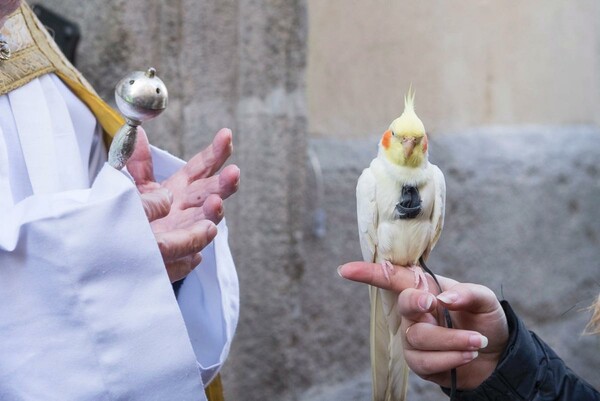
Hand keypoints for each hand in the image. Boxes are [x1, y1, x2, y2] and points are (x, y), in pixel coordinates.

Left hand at [128, 127, 239, 281]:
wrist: (126, 250)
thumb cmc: (137, 215)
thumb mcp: (136, 186)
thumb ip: (138, 163)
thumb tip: (137, 132)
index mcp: (182, 188)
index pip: (202, 168)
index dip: (215, 152)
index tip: (226, 135)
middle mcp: (190, 210)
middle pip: (211, 194)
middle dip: (224, 184)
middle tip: (234, 173)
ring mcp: (186, 235)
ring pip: (204, 226)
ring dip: (212, 215)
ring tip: (216, 204)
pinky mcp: (178, 261)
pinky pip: (185, 260)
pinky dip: (188, 256)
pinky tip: (194, 254)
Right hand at [338, 261, 508, 389]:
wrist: (496, 356)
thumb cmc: (484, 320)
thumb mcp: (485, 299)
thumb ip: (468, 293)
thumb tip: (445, 300)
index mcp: (424, 289)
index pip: (392, 278)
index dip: (368, 273)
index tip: (345, 270)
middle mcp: (414, 313)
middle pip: (403, 305)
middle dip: (415, 304)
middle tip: (433, 304)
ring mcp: (413, 338)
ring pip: (418, 338)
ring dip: (451, 340)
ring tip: (476, 341)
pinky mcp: (419, 362)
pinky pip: (425, 361)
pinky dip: (450, 358)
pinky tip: (468, 355)